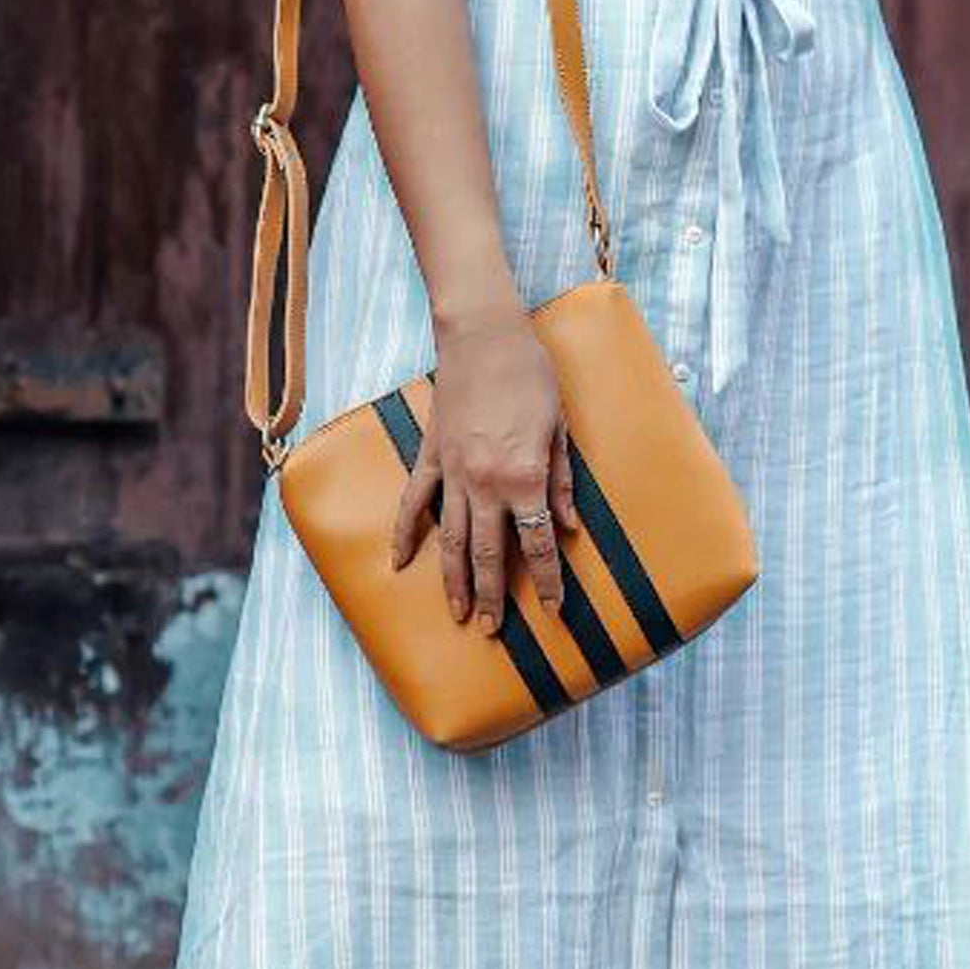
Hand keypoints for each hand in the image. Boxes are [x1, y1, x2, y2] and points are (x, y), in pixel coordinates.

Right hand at [390, 312, 581, 632]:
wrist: (484, 337)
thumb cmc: (531, 377)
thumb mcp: (560, 429)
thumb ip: (561, 482)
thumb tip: (569, 528)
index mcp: (524, 478)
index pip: (539, 544)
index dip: (549, 582)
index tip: (556, 610)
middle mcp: (486, 484)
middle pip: (489, 555)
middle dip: (496, 597)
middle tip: (497, 631)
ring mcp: (453, 473)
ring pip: (450, 540)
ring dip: (454, 581)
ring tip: (460, 614)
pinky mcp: (430, 456)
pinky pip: (414, 504)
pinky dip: (404, 534)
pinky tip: (399, 563)